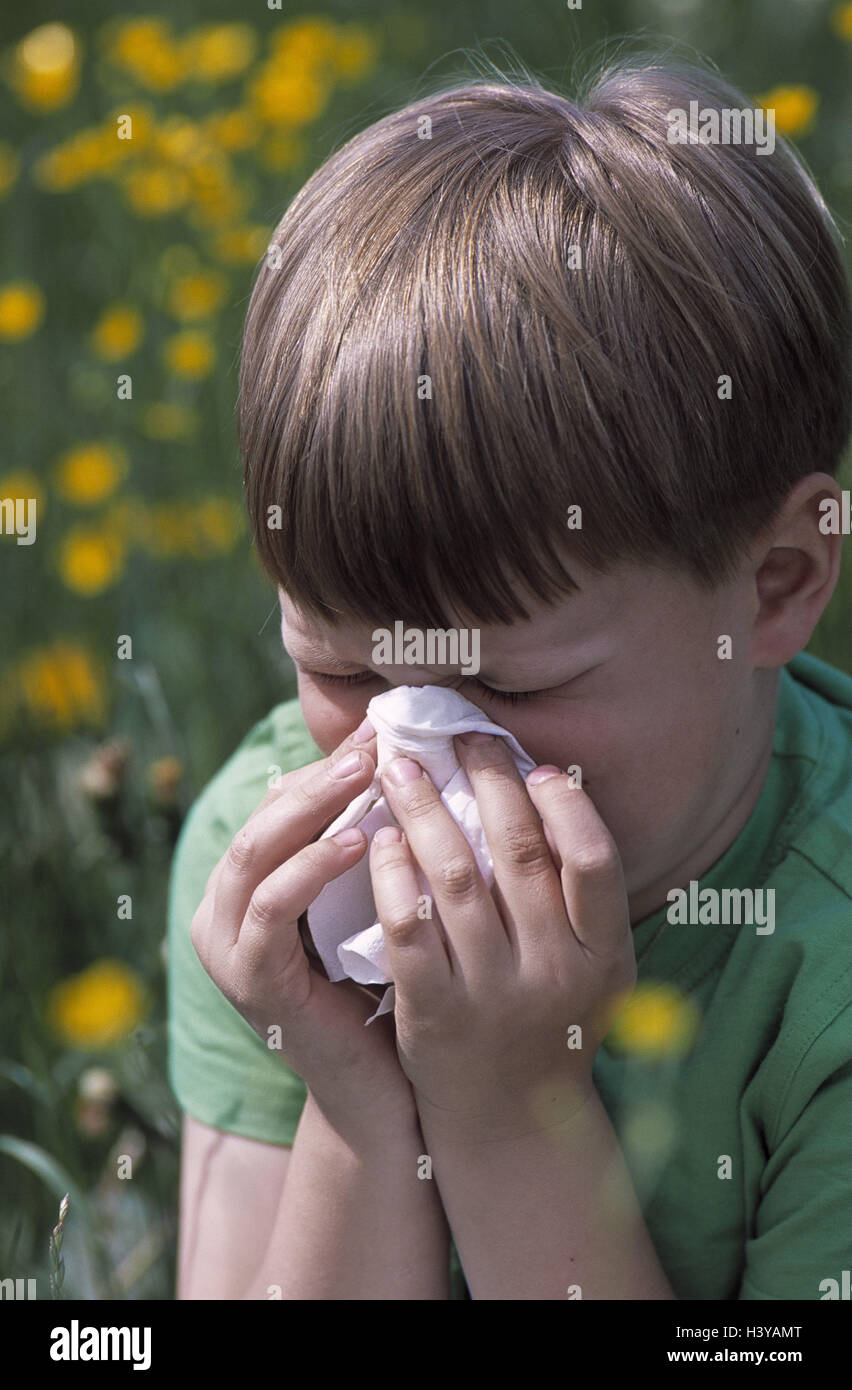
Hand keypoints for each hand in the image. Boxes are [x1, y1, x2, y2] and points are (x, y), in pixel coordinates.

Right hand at [190, 720, 414, 1137]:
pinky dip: (310, 868)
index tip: (384, 728)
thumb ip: (366, 841)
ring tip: (368, 773)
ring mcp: (227, 951)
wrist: (383, 1090)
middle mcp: (221, 914)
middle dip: (319, 775)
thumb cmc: (385, 987)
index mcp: (245, 890)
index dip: (328, 764)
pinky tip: (356, 841)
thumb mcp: (369, 902)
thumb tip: (409, 753)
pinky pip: (272, 910)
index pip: (279, 806)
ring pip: (255, 855)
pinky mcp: (250, 983)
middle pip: (261, 820)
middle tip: (375, 738)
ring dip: (313, 808)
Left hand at [368, 734, 636, 1140]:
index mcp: (604, 955)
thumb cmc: (547, 1020)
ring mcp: (493, 995)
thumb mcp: (590, 967)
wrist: (510, 1121)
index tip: (533, 764)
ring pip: (455, 878)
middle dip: (485, 781)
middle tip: (457, 736)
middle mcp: (555, 973)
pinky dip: (392, 873)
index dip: (566, 804)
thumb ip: (576, 895)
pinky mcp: (434, 1013)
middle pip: (518, 853)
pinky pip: (407, 925)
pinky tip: (379, 838)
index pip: (595, 860)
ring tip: (402, 770)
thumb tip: (543, 784)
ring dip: (425, 811)